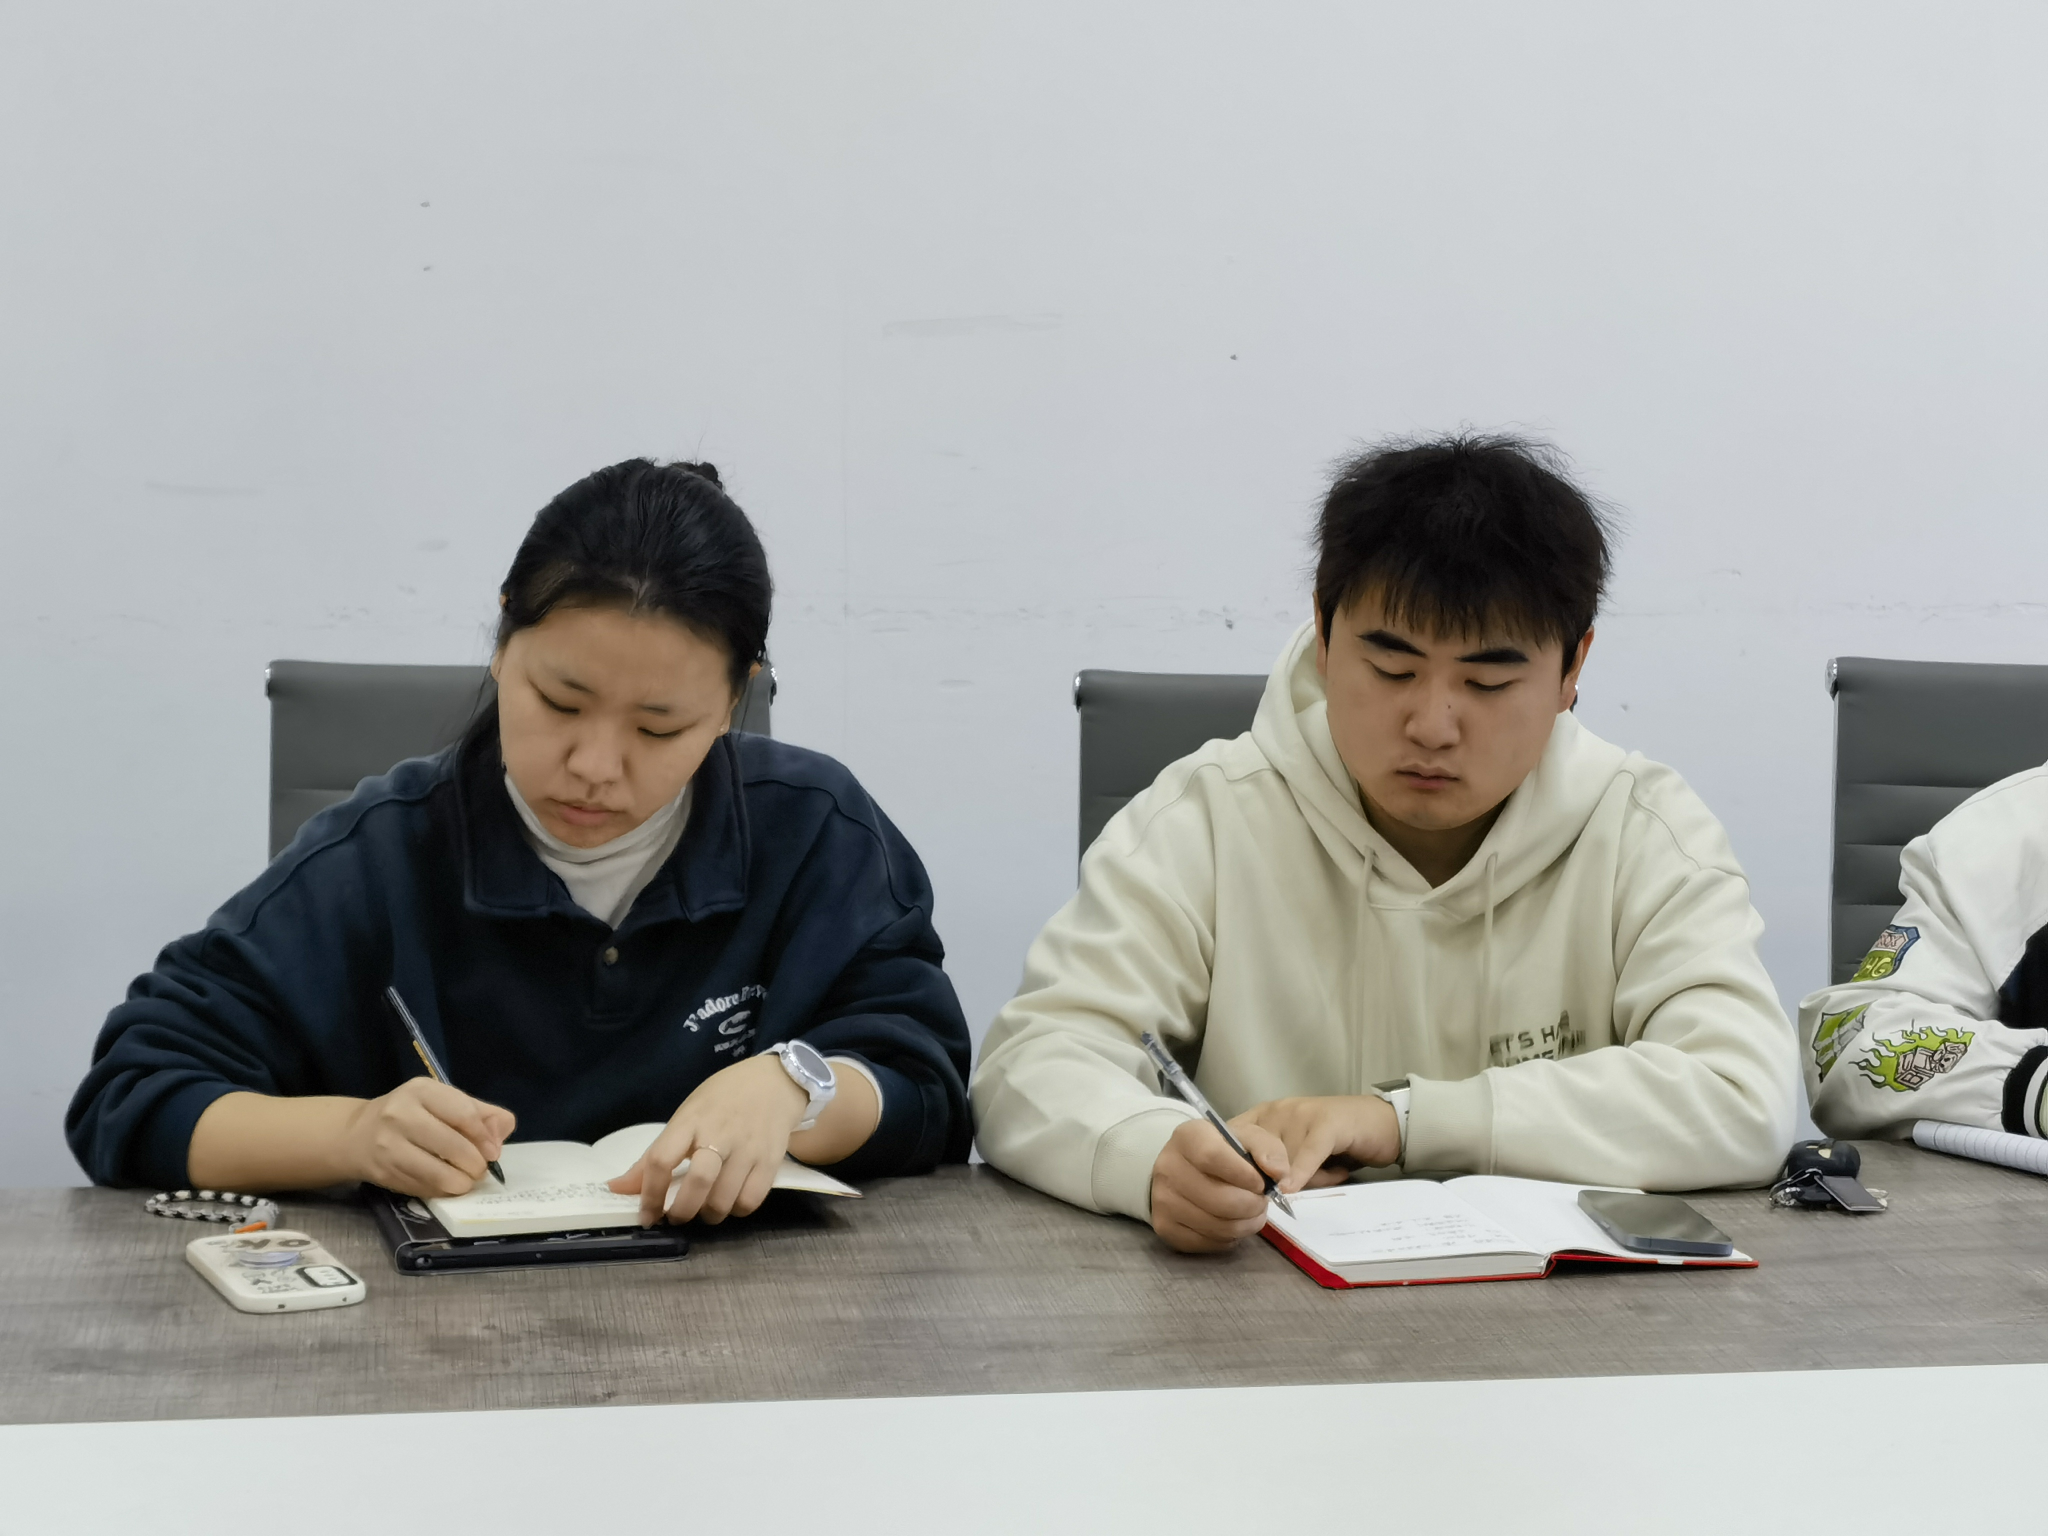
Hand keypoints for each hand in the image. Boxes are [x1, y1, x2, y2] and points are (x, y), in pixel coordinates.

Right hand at [339, 1078, 515, 1197]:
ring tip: (465, 1180)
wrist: (357, 1134)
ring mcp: (388, 1145)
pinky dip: (441, 1190)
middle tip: (479, 1169)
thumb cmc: (412, 1115)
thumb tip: (500, 1138)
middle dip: (475, 1164)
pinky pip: (423, 1188)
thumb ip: (481, 1113)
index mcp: (422, 1091)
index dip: (484, 1137)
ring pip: (438, 1173)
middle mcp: (401, 1114)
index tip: (493, 1152)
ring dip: (460, 1182)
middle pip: (453, 1146)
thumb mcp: (444, 1102)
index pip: (464, 1114)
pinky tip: (444, 1184)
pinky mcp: (383, 1172)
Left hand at [607, 1053, 808, 1225]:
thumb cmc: (722, 1098)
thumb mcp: (686, 1115)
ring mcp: (748, 1148)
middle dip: (682, 1212)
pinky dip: (735, 1211)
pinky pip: (750, 1201)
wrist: (774, 1081)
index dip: (650, 1194)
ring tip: (704, 1210)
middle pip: (698, 1183)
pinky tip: (730, 1202)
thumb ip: (654, 1155)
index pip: (662, 1160)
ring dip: (708, 1215)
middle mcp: (720, 1134)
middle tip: (676, 1217)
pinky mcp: (771, 1161)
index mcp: (691, 1120)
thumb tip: (617, 1188)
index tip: (647, 1214)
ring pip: (724, 1199)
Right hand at [1150, 1116, 1292, 1253]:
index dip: (1243, 1175)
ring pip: (1216, 1225)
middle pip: (1217, 1199)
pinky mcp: (1164, 1227)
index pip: (1212, 1157)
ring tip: (1252, 1213)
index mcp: (1188, 1137)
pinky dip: (1228, 1238)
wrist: (1188, 1169)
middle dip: (1251, 1205)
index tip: (1261, 1183)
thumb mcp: (1249, 1138)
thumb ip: (1268, 1149)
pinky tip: (1232, 1223)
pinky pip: (1207, 1243)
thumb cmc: (1225, 1152)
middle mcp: (1167, 1167)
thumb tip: (1278, 1174)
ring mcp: (1162, 1200)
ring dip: (1245, 1224)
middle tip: (1261, 1202)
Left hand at [1236, 1095, 1399, 1191]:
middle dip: (1274, 1181)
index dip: (1231, 1172)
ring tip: (1332, 1173)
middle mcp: (1276, 1111)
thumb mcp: (1296, 1160)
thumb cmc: (1333, 1147)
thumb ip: (1272, 1173)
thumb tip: (1251, 1199)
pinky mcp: (1326, 1122)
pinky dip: (1300, 1172)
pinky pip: (1307, 1152)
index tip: (1238, 1198)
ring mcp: (1300, 1113)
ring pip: (1284, 1161)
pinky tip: (1292, 1189)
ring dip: (1306, 1180)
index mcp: (1261, 1118)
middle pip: (1257, 1158)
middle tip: (1306, 1184)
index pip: (1230, 1144)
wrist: (1382, 1124)